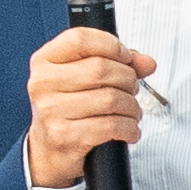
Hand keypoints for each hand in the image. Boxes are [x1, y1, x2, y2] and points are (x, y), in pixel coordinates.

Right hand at [25, 23, 151, 183]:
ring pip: (110, 98)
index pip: (80, 39)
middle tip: (131, 89)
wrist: (48, 150)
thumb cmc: (67, 109)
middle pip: (100, 68)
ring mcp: (52, 110)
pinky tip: (128, 129)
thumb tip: (147, 62)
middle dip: (127, 79)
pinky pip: (112, 126)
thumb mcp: (82, 79)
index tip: (126, 58)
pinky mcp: (65, 136)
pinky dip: (129, 127)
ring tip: (131, 111)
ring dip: (132, 106)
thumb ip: (115, 63)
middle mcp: (43, 83)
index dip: (112, 45)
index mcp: (45, 61)